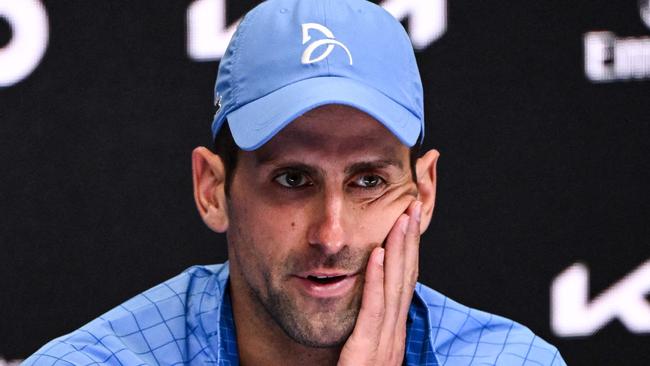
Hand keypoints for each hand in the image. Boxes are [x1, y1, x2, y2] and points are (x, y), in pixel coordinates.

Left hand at [338, 200, 421, 365]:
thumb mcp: (367, 355)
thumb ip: (370, 331)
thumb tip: (371, 303)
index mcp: (395, 334)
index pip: (405, 284)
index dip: (408, 251)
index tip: (408, 221)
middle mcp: (395, 334)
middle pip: (405, 278)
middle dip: (409, 240)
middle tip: (412, 205)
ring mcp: (384, 343)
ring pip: (394, 287)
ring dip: (397, 250)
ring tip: (400, 218)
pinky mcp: (367, 350)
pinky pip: (372, 309)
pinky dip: (374, 279)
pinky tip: (375, 254)